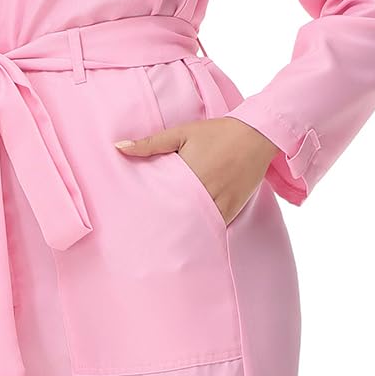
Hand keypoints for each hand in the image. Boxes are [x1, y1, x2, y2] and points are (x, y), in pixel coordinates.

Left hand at [115, 114, 280, 223]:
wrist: (256, 134)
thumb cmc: (216, 132)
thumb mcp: (181, 133)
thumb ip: (150, 143)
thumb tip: (118, 146)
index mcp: (189, 172)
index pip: (163, 199)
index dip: (149, 211)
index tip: (134, 221)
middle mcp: (206, 190)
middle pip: (179, 215)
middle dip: (163, 226)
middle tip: (143, 238)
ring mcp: (222, 201)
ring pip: (198, 224)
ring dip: (183, 231)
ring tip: (164, 243)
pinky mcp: (233, 207)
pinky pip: (216, 225)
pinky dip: (203, 231)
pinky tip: (190, 238)